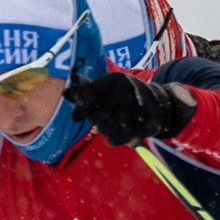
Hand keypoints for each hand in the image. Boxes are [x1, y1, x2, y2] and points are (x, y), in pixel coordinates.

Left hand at [65, 72, 194, 146]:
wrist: (154, 101)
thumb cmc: (118, 94)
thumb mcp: (103, 87)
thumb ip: (84, 91)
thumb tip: (65, 93)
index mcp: (114, 80)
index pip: (90, 96)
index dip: (81, 109)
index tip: (75, 118)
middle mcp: (127, 91)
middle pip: (98, 116)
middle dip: (95, 120)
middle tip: (99, 120)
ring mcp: (137, 107)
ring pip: (108, 128)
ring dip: (104, 130)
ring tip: (107, 126)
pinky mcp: (145, 123)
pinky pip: (121, 138)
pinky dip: (113, 140)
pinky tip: (111, 138)